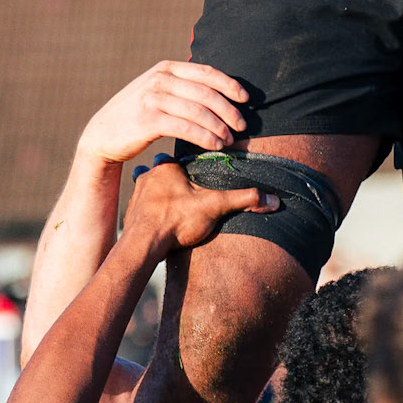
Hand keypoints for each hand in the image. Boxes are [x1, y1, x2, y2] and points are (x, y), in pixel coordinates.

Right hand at [78, 62, 249, 161]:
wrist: (103, 133)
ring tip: (230, 139)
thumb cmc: (137, 114)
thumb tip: (219, 93)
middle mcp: (160, 79)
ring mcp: (153, 98)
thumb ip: (181, 86)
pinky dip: (205, 137)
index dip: (229, 85)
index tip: (246, 99)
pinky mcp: (148, 120)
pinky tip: (215, 145)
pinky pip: (185, 128)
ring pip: (198, 112)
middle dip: (229, 110)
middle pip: (206, 93)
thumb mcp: (157, 91)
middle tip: (242, 126)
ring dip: (219, 127)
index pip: (206, 72)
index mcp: (166, 68)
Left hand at [122, 159, 275, 259]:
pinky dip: (146, 208)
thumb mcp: (214, 206)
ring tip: (169, 203)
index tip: (194, 174)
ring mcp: (136, 194)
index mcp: (167, 167)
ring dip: (156, 192)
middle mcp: (148, 176)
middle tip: (182, 189)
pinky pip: (137, 204)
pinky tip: (155, 218)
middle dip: (169, 177)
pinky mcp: (129, 213)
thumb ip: (243, 199)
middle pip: (160, 169)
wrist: (143, 246)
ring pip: (146, 185)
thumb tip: (273, 199)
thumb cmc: (176, 220)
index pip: (176, 156)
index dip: (185, 164)